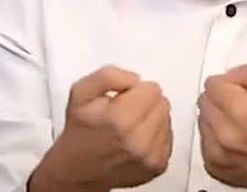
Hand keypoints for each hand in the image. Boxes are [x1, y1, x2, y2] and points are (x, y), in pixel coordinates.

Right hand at [31, 66, 172, 191]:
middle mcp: (139, 140)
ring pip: (167, 119)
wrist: (77, 170)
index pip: (152, 89)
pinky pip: (169, 136)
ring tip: (129, 127)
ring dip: (151, 118)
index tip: (120, 100)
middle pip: (162, 103)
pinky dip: (155, 134)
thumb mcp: (81, 92)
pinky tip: (136, 139)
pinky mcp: (158, 166)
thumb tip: (136, 80)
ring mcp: (151, 156)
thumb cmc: (80, 130)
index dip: (135, 90)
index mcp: (120, 119)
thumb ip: (108, 76)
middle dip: (145, 103)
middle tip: (124, 113)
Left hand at [197, 62, 246, 191]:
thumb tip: (230, 73)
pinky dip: (216, 136)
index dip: (231, 83)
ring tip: (242, 125)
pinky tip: (236, 139)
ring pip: (203, 119)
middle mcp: (223, 134)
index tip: (245, 93)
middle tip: (245, 108)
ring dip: (218, 117)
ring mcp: (215, 153)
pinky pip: (204, 139)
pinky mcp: (212, 165)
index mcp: (240, 112)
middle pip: (205, 100)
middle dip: (222, 99)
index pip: (213, 83)